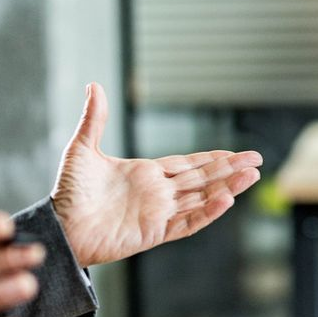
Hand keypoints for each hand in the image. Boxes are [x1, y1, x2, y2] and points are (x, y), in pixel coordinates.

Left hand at [51, 83, 263, 266]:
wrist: (60, 225)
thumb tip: (94, 84)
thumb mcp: (82, 148)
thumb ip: (95, 119)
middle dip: (230, 170)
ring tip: (252, 176)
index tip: (235, 155)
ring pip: (201, 199)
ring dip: (227, 187)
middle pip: (202, 179)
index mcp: (146, 174)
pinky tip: (226, 199)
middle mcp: (158, 194)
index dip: (212, 159)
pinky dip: (207, 212)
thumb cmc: (68, 192)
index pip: (187, 165)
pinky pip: (187, 223)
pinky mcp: (155, 232)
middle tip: (257, 161)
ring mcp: (159, 214)